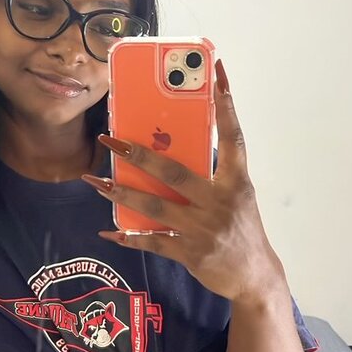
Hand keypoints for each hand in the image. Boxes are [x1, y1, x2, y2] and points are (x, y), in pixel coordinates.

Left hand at [81, 60, 284, 304]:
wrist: (254, 277)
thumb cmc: (242, 230)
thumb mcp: (238, 197)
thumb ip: (212, 176)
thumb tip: (173, 149)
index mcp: (236, 183)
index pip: (232, 138)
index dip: (226, 105)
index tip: (216, 74)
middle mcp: (220, 203)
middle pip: (175, 173)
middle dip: (139, 155)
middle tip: (110, 138)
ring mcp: (203, 229)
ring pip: (155, 207)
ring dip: (122, 193)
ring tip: (96, 180)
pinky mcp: (190, 253)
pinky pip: (152, 243)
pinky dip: (128, 238)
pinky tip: (108, 232)